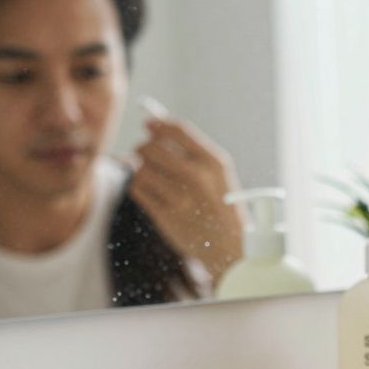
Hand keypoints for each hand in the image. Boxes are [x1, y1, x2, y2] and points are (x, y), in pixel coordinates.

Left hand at [131, 117, 245, 281]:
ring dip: (140, 168)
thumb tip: (154, 121)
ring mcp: (181, 198)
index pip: (177, 130)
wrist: (231, 247)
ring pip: (141, 168)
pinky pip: (137, 189)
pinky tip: (148, 188)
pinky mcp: (166, 216)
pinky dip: (137, 185)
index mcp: (214, 163)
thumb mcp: (217, 174)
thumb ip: (189, 149)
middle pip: (152, 147)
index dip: (158, 123)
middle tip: (144, 153)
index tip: (149, 124)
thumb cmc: (220, 203)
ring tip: (150, 174)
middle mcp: (198, 178)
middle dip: (143, 147)